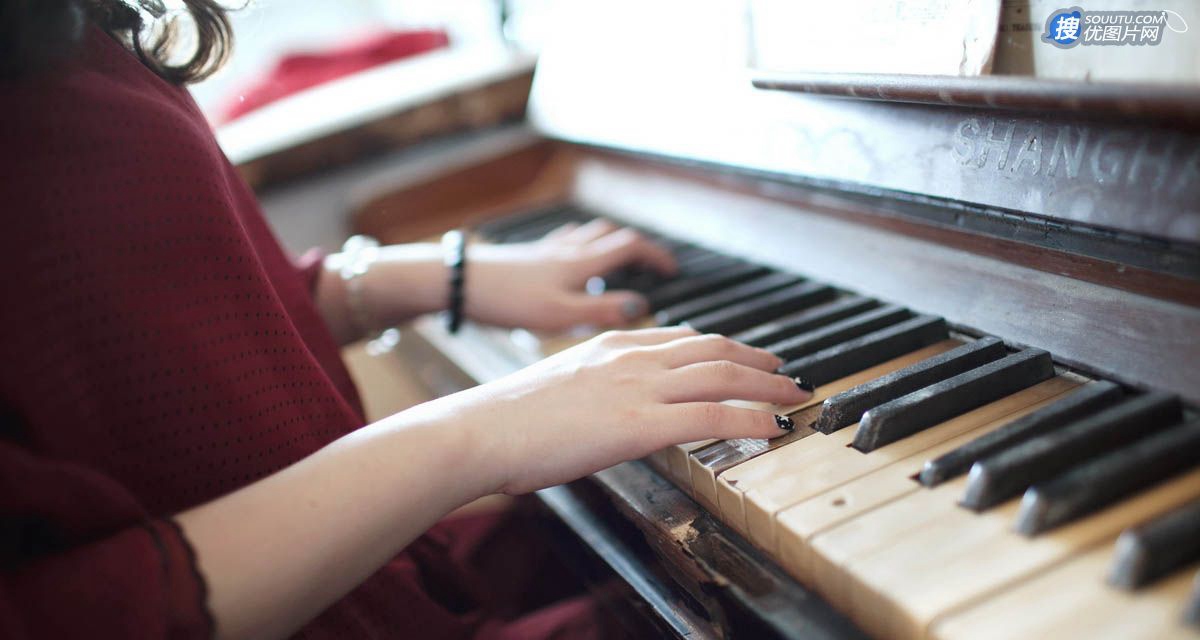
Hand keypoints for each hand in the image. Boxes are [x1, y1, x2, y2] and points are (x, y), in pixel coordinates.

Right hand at [420, 326, 811, 494]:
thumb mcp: (557, 387)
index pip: (681, 337)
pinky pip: (712, 416)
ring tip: (793, 395)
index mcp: (609, 344)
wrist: (479, 430)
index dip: (721, 345)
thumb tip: (606, 411)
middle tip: (785, 371)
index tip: (743, 354)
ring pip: (722, 375)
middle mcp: (631, 356)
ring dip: (766, 385)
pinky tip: (772, 426)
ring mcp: (637, 387)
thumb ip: (592, 389)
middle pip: (713, 348)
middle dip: (757, 359)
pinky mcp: (639, 424)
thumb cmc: (505, 419)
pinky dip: (750, 418)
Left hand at [464, 219, 676, 330]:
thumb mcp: (560, 315)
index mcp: (581, 263)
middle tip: (649, 266)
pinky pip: (564, 241)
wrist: (460, 283)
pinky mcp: (528, 256)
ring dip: (609, 243)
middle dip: (636, 247)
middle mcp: (568, 250)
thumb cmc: (507, 301)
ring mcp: (547, 250)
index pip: (631, 246)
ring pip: (589, 235)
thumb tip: (642, 307)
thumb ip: (602, 311)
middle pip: (613, 235)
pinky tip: (571, 259)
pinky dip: (579, 245)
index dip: (656, 255)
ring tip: (617, 262)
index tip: (672, 270)